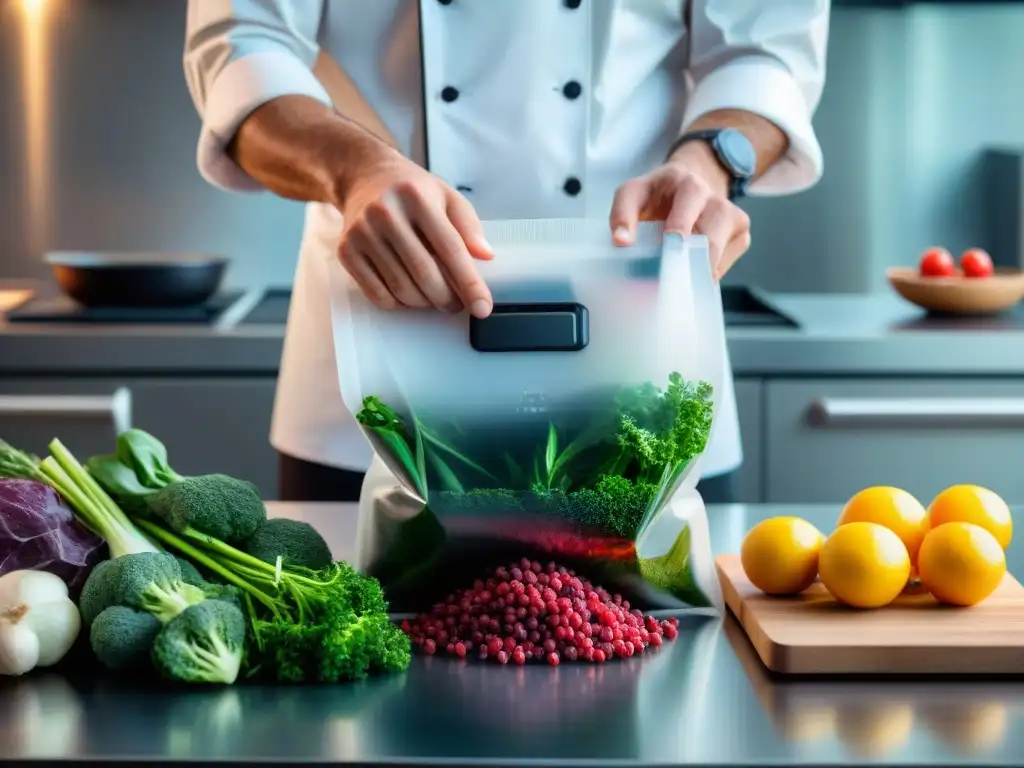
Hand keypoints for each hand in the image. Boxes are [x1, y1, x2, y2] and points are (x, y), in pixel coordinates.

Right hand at [337, 155, 493, 316]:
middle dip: (447, 298)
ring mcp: (362, 232)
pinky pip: (376, 293)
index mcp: (416, 197)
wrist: (364, 176)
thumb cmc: (413, 191)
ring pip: (400, 288)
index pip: (450, 248)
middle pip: (424, 273)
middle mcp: (385, 213)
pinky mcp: (346, 249)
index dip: (469, 283)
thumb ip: (468, 226)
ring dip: (423, 302)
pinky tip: (407, 294)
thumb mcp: (447, 196)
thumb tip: (485, 256)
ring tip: (434, 298)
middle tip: (456, 305)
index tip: (482, 308)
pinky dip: (397, 303)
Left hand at [609, 142, 751, 278]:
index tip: (671, 243)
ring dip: (697, 269)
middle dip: (691, 257)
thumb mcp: (634, 194)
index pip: (689, 202)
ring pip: (720, 250)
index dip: (681, 224)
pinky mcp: (740, 234)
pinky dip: (706, 273)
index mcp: (688, 183)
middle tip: (672, 278)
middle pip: (710, 233)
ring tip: (679, 281)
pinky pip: (726, 262)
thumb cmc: (658, 195)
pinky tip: (691, 273)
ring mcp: (732, 216)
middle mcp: (715, 198)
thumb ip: (622, 213)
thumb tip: (621, 241)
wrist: (690, 187)